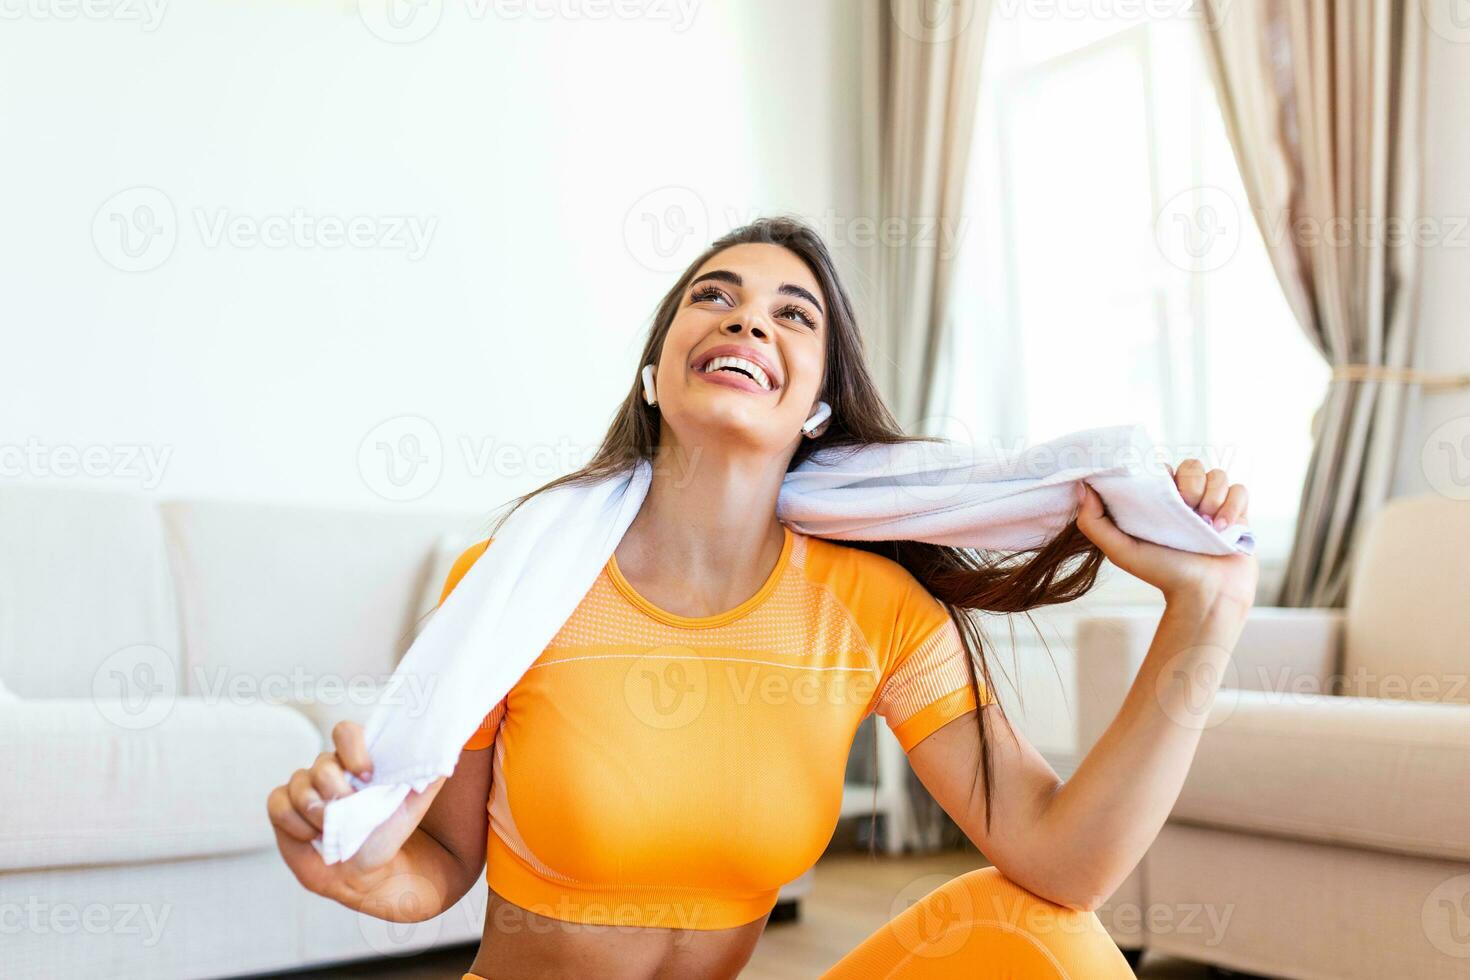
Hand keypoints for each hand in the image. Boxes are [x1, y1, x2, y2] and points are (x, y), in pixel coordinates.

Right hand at [266, 720, 444, 902]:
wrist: (365, 873)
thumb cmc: (387, 835)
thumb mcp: (412, 807)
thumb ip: (427, 779)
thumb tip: (446, 754)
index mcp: (356, 761)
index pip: (346, 732)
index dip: (353, 747)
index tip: (367, 773)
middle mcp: (327, 770)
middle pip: (321, 763)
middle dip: (336, 790)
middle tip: (348, 811)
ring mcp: (302, 788)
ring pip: (298, 784)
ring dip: (316, 812)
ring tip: (332, 830)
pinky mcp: (282, 810)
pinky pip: (277, 805)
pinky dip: (294, 823)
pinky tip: (313, 837)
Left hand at [1073, 459, 1257, 608]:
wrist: (1205, 596)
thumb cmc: (1163, 574)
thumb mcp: (1120, 550)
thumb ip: (1094, 523)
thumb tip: (1083, 488)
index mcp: (1159, 502)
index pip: (1162, 467)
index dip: (1164, 473)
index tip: (1165, 493)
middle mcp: (1187, 500)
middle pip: (1193, 465)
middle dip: (1192, 484)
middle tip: (1188, 510)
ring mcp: (1213, 505)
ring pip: (1218, 474)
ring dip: (1214, 497)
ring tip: (1208, 526)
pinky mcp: (1238, 512)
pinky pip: (1241, 489)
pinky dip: (1233, 506)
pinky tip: (1223, 529)